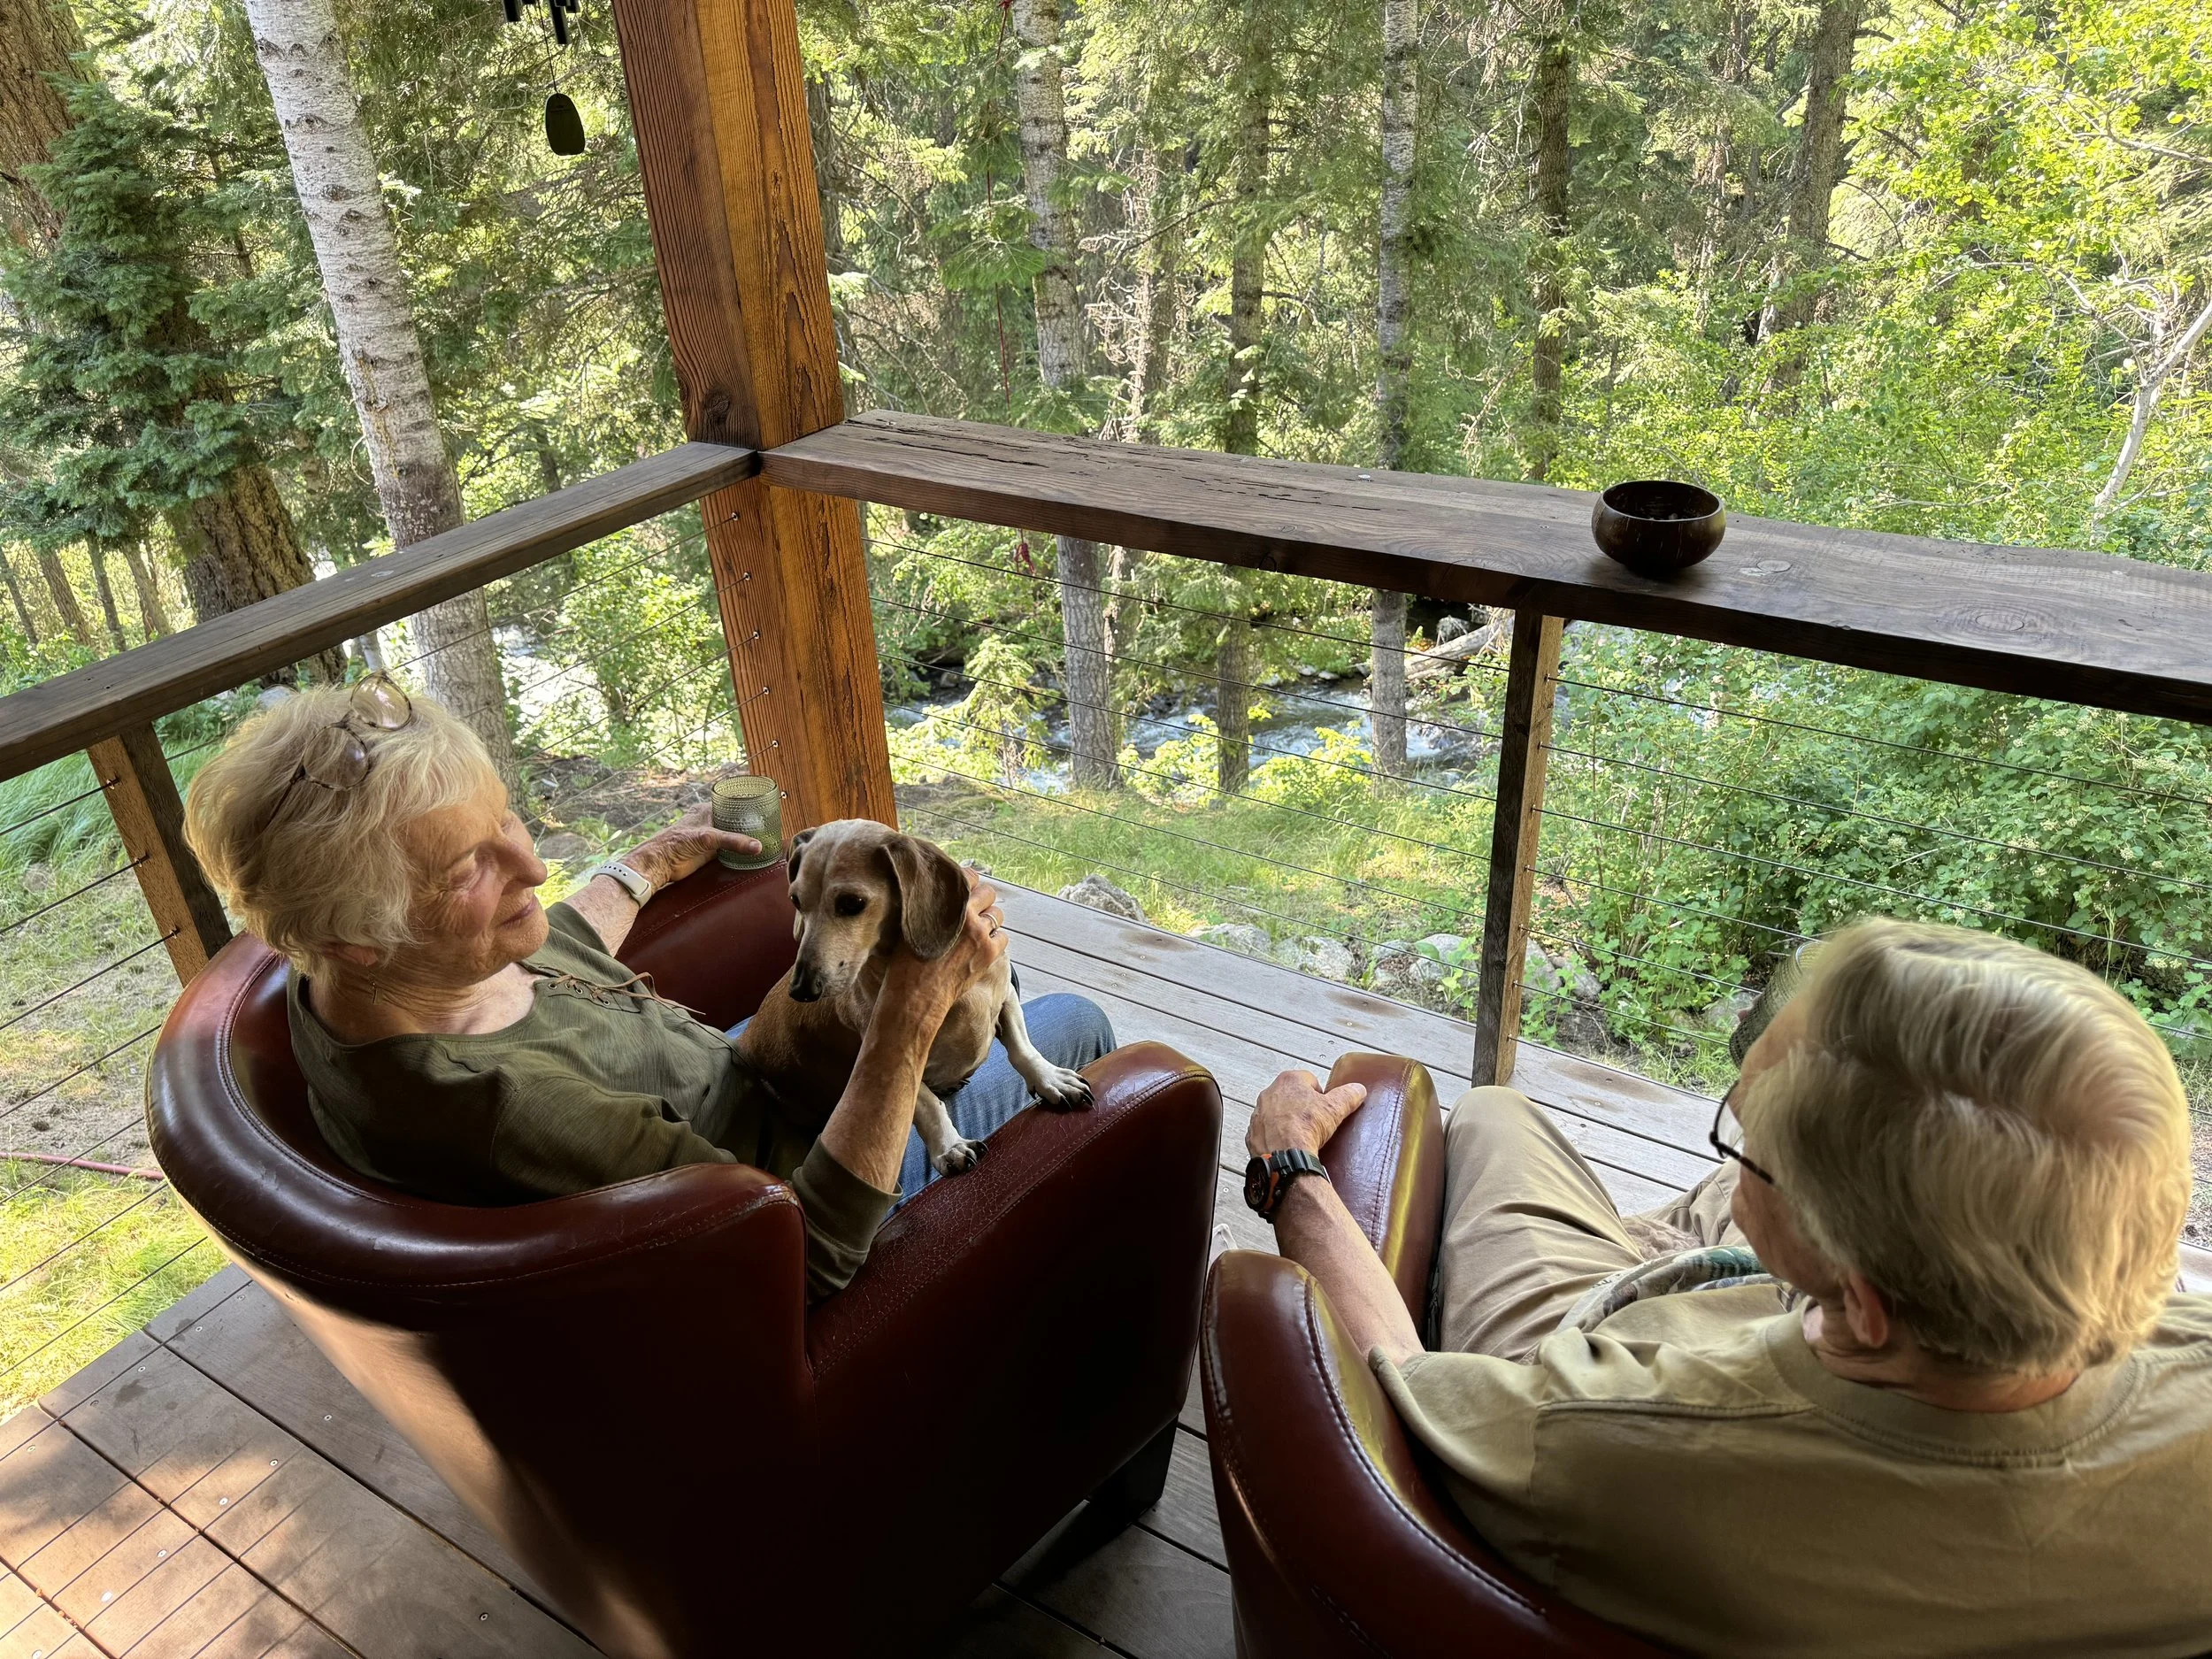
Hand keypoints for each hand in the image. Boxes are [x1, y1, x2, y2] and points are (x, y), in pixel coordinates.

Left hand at [621, 806, 760, 891]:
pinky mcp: (710, 853)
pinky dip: (740, 851)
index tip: (765, 807)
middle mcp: (710, 821)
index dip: (747, 804)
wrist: (661, 863)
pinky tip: (751, 852)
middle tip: (770, 826)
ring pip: (733, 835)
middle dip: (750, 823)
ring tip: (766, 838)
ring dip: (745, 838)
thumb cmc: (677, 843)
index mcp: (708, 810)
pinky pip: (729, 850)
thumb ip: (733, 841)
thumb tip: (757, 847)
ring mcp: (711, 837)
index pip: (732, 803)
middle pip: (735, 820)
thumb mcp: (708, 838)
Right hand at [883, 868, 1007, 1021]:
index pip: (967, 876)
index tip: (961, 888)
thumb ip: (929, 904)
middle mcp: (966, 914)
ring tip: (976, 928)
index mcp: (946, 902)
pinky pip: (1003, 937)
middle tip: (970, 908)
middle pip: (987, 892)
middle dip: (980, 898)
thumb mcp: (912, 922)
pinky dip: (995, 939)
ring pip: (997, 914)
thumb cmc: (906, 960)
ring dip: (988, 918)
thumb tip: (938, 894)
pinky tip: (982, 945)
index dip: (965, 881)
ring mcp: (981, 934)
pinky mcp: (989, 953)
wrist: (916, 994)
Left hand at [1248, 1069, 1366, 1160]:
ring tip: (1301, 1134)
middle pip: (1291, 1095)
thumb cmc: (1306, 1129)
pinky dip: (1275, 1136)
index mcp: (1289, 1080)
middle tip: (1314, 1121)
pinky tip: (1286, 1144)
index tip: (1324, 1106)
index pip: (1309, 1080)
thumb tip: (1358, 1090)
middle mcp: (1269, 1093)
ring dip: (1287, 1120)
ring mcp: (1258, 1113)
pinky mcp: (1252, 1132)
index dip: (1320, 1094)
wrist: (1285, 1156)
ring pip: (1276, 1112)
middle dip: (1302, 1106)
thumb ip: (1348, 1095)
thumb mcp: (1335, 1109)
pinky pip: (1266, 1131)